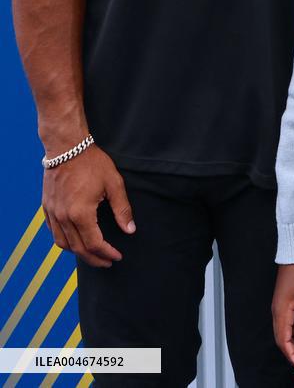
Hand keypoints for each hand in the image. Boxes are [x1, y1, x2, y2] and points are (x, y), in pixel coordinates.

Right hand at [42, 145, 134, 267]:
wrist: (67, 148)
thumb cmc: (92, 163)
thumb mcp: (114, 184)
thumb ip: (122, 209)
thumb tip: (130, 229)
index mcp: (81, 214)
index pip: (94, 243)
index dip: (107, 253)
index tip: (117, 256)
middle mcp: (63, 217)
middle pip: (78, 248)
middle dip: (94, 258)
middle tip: (107, 262)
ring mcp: (52, 213)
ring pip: (63, 244)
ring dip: (78, 253)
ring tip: (93, 255)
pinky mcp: (47, 208)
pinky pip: (54, 232)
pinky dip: (65, 241)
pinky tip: (75, 240)